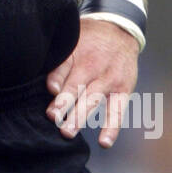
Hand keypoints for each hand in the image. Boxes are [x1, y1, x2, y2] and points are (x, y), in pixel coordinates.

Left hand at [45, 19, 138, 148]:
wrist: (121, 30)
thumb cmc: (88, 40)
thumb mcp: (72, 40)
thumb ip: (59, 60)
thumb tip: (48, 85)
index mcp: (77, 52)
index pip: (65, 65)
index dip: (56, 77)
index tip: (50, 89)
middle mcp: (93, 65)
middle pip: (77, 85)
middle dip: (64, 102)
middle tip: (53, 117)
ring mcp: (109, 78)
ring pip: (93, 99)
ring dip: (80, 116)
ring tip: (67, 131)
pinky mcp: (123, 89)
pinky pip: (117, 111)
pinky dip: (112, 127)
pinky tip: (104, 142)